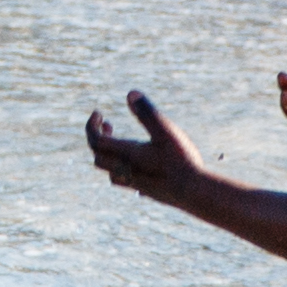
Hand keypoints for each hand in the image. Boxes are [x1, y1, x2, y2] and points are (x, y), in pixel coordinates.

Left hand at [85, 90, 206, 199]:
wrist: (194, 193)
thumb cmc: (180, 160)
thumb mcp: (166, 131)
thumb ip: (147, 112)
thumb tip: (130, 93)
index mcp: (127, 154)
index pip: (96, 141)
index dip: (92, 126)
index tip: (99, 113)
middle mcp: (126, 170)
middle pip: (99, 157)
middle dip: (97, 139)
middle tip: (108, 124)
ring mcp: (136, 183)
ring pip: (110, 172)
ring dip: (108, 156)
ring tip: (121, 144)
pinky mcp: (148, 192)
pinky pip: (127, 182)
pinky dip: (124, 170)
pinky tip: (139, 166)